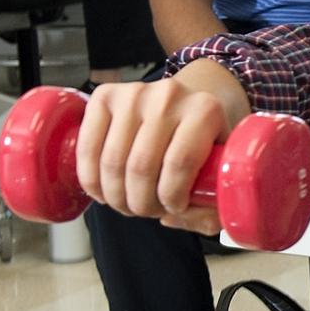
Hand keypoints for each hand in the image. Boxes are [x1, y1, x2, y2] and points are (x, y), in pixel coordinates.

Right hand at [74, 67, 246, 234]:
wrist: (185, 101)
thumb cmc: (203, 139)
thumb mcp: (221, 164)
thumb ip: (212, 199)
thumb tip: (175, 218)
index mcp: (205, 110)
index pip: (180, 163)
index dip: (172, 197)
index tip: (174, 209)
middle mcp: (169, 96)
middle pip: (142, 166)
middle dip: (141, 202)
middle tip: (147, 211)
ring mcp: (133, 93)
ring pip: (113, 161)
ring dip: (116, 195)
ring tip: (128, 204)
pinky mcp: (104, 96)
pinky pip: (88, 147)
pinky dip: (91, 179)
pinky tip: (103, 192)